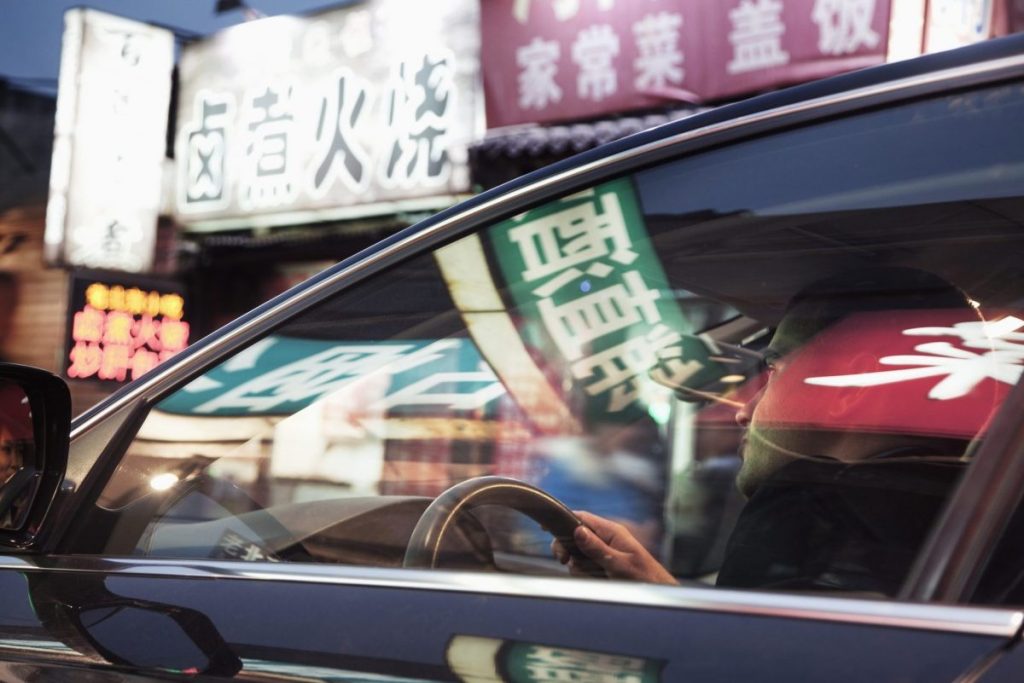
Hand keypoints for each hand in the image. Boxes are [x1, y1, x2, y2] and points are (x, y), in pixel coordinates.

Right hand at [551, 511, 677, 584]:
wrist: (658, 593)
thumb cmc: (645, 578)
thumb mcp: (618, 564)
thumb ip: (597, 548)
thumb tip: (578, 530)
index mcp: (612, 532)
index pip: (582, 518)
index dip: (563, 520)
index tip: (546, 524)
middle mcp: (607, 538)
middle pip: (576, 535)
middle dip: (567, 548)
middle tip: (564, 559)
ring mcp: (605, 550)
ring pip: (578, 552)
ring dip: (578, 564)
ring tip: (590, 574)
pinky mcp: (604, 562)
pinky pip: (585, 564)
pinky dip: (584, 572)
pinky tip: (593, 578)